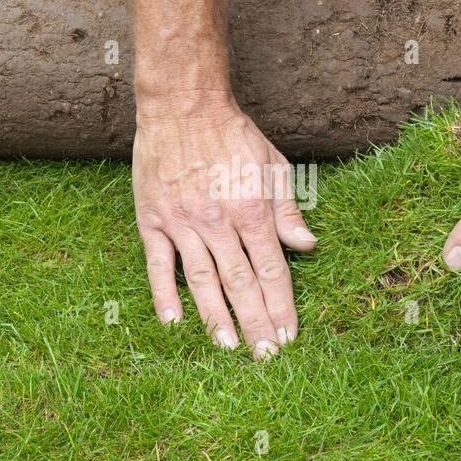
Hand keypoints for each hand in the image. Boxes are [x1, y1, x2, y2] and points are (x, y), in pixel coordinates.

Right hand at [133, 100, 317, 357]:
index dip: (281, 306)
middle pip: (240, 283)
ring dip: (215, 318)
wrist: (182, 103)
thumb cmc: (233, 135)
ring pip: (201, 281)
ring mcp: (181, 221)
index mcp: (250, 208)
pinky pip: (158, 264)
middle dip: (255, 323)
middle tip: (265, 357)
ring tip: (228, 348)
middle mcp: (216, 220)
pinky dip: (164, 295)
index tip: (289, 336)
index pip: (271, 270)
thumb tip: (308, 246)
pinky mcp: (152, 219)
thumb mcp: (273, 165)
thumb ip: (288, 210)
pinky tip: (174, 322)